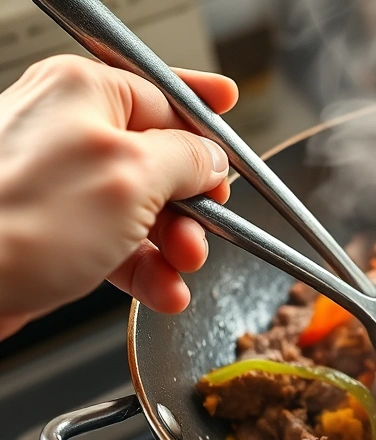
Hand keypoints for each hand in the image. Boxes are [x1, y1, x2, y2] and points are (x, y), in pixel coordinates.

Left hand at [0, 55, 237, 338]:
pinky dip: (146, 270)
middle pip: (160, 159)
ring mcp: (57, 184)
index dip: (206, 125)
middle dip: (193, 202)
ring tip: (183, 268)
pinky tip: (165, 291)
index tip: (232, 135)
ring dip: (175, 244)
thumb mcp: (134, 176)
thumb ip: (187, 160)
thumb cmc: (16, 222)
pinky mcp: (50, 232)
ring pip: (143, 209)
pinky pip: (115, 245)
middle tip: (208, 226)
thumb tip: (212, 159)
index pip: (167, 98)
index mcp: (84, 92)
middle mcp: (68, 130)